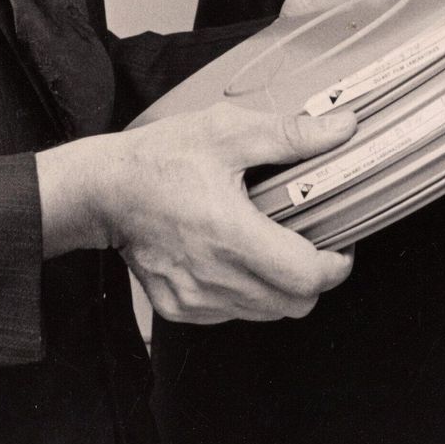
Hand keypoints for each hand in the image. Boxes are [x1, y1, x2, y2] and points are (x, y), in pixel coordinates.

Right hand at [37, 97, 354, 322]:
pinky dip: (248, 294)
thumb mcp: (227, 132)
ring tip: (274, 246)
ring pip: (266, 313)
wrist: (101, 190)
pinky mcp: (179, 307)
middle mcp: (214, 276)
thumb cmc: (159, 159)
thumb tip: (342, 128)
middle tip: (312, 241)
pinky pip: (233, 314)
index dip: (336, 264)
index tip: (341, 243)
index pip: (307, 277)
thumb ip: (290, 136)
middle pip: (295, 304)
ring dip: (281, 287)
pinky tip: (239, 258)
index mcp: (231, 234)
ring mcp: (195, 298)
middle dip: (314, 276)